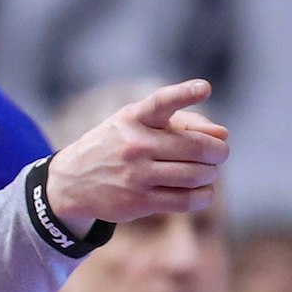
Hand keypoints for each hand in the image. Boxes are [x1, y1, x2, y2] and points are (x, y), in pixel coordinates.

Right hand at [44, 78, 228, 229]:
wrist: (69, 183)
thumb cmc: (116, 146)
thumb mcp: (138, 124)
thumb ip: (184, 122)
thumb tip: (223, 135)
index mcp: (134, 119)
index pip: (161, 102)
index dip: (185, 94)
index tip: (204, 88)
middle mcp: (135, 145)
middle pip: (199, 148)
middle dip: (218, 152)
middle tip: (218, 154)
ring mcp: (136, 175)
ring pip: (197, 175)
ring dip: (210, 174)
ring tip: (205, 173)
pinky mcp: (138, 202)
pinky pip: (188, 200)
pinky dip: (204, 195)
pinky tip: (202, 191)